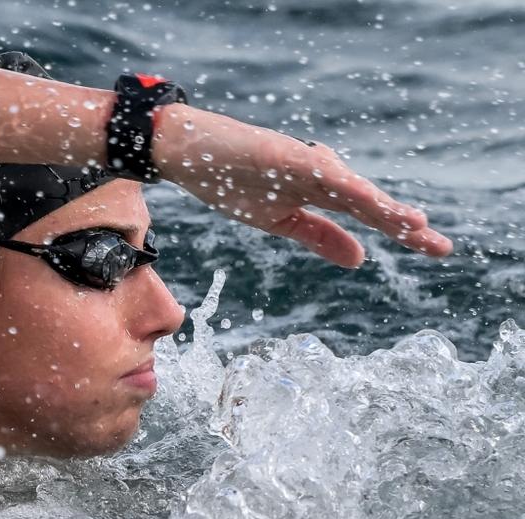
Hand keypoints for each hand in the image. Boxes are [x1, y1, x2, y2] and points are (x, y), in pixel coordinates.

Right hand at [156, 105, 452, 266]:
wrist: (187, 151)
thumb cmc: (230, 181)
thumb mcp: (278, 220)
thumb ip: (319, 235)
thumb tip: (361, 258)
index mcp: (318, 192)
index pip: (366, 212)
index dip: (399, 228)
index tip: (435, 248)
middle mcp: (318, 173)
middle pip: (367, 200)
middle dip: (402, 222)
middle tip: (440, 247)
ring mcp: (300, 162)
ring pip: (348, 187)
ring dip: (380, 207)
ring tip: (413, 225)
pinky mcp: (280, 154)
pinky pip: (315, 172)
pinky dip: (341, 185)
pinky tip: (364, 197)